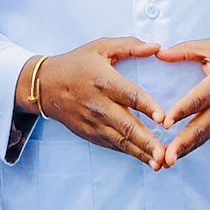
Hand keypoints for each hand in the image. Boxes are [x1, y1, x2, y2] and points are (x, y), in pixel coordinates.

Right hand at [28, 37, 168, 165]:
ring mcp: (93, 122)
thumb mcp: (100, 47)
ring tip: (159, 164)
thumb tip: (157, 47)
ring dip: (141, 153)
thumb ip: (129, 46)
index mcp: (104, 81)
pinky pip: (112, 145)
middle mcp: (99, 105)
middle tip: (164, 153)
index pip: (130, 96)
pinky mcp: (90, 133)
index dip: (147, 107)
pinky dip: (129, 153)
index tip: (162, 118)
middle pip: (126, 125)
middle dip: (146, 141)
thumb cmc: (76, 63)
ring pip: (121, 140)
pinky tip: (145, 159)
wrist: (44, 86)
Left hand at [152, 39, 209, 167]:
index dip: (182, 111)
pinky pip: (206, 138)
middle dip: (182, 143)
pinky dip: (191, 149)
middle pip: (201, 127)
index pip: (199, 99)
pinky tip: (175, 157)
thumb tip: (160, 55)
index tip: (165, 122)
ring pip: (203, 137)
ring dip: (184, 151)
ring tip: (165, 162)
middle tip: (166, 156)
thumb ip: (186, 50)